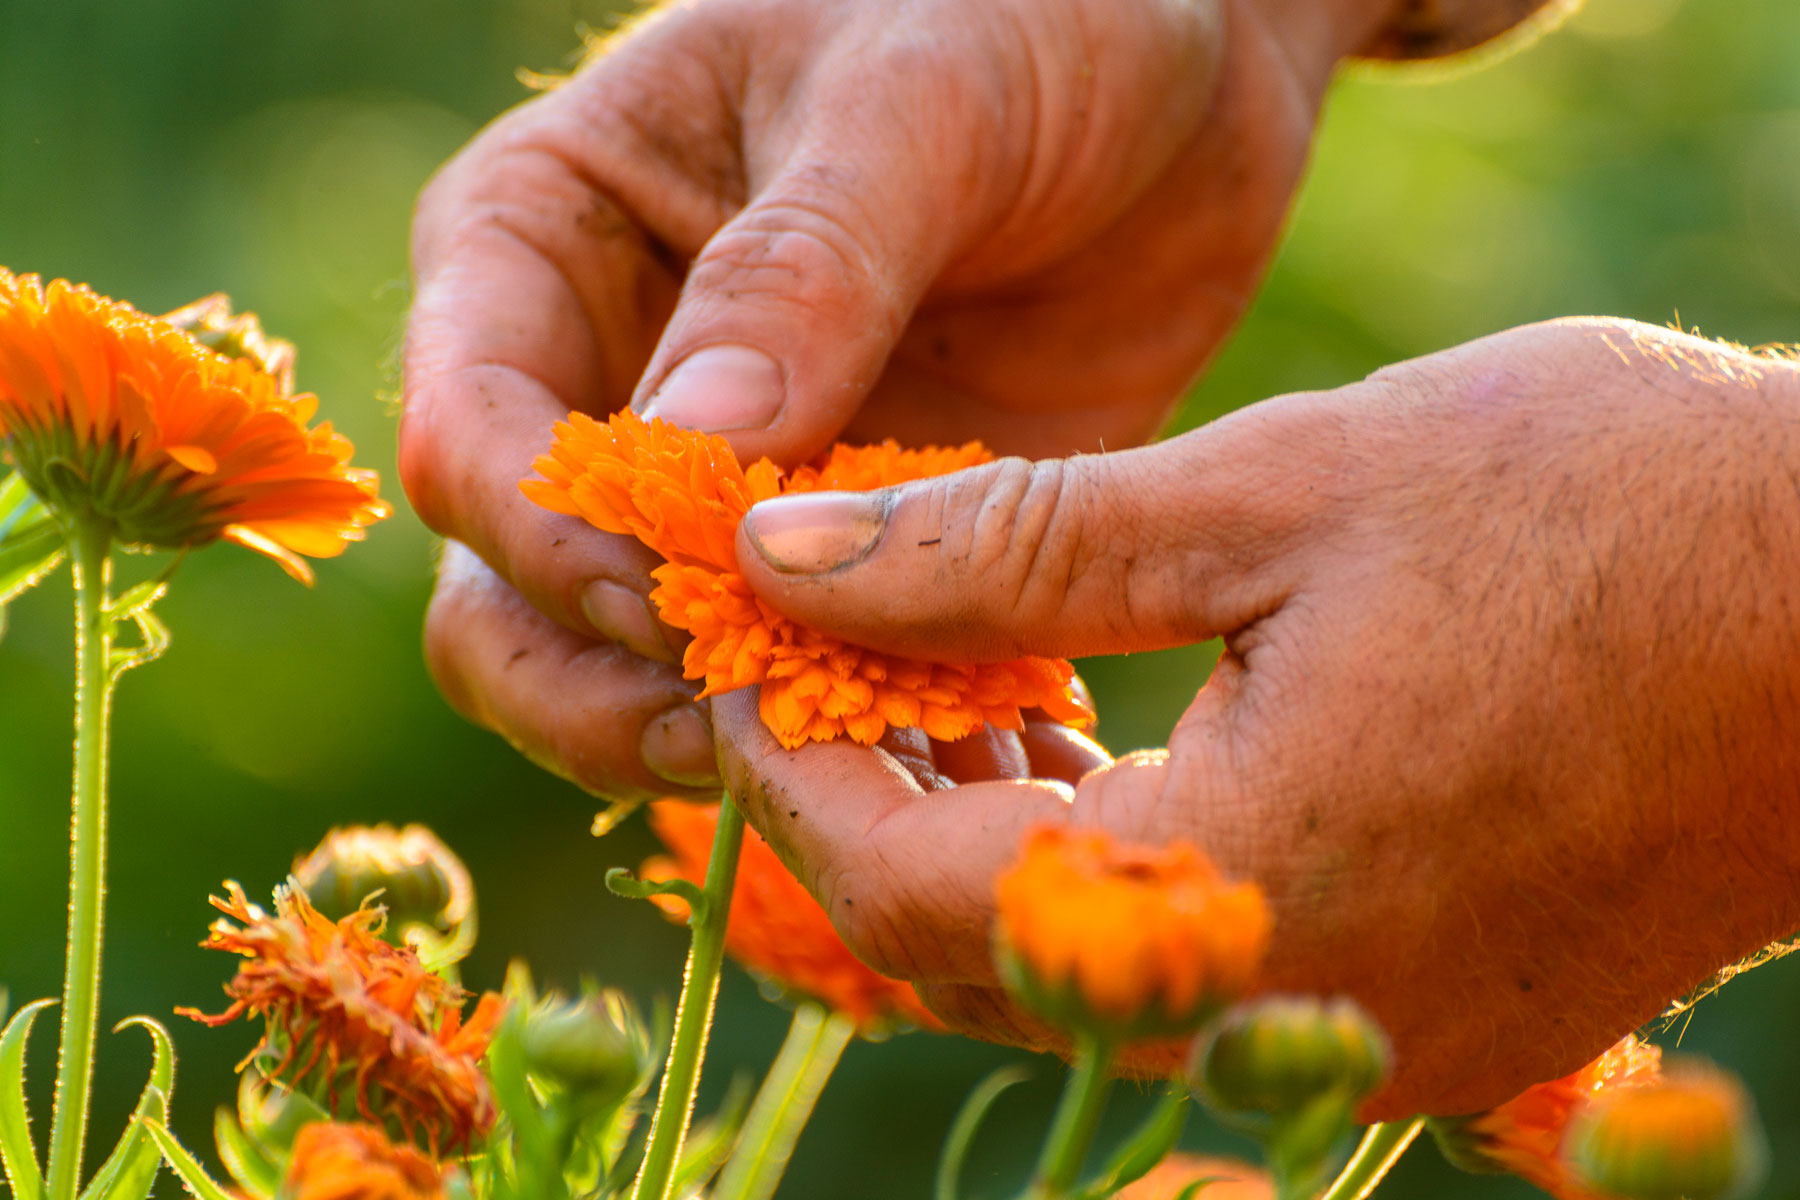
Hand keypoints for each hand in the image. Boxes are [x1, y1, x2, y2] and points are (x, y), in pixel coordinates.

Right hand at [400, 0, 1394, 797]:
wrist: (1185, 74)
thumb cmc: (1029, 12)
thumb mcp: (912, 99)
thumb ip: (798, 270)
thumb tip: (679, 464)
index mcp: (545, 236)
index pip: (472, 432)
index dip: (550, 538)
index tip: (680, 591)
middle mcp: (601, 375)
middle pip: (503, 592)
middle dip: (596, 680)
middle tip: (740, 732)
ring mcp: (717, 480)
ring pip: (618, 668)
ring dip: (702, 732)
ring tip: (839, 760)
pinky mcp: (839, 546)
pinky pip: (797, 670)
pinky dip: (841, 727)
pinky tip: (931, 752)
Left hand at [712, 319, 1799, 1115]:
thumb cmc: (1596, 514)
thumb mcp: (1267, 493)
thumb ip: (1002, 545)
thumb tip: (788, 556)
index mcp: (1235, 891)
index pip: (905, 893)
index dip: (787, 776)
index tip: (741, 651)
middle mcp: (1285, 1016)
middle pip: (968, 956)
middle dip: (863, 803)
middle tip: (815, 656)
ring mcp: (1361, 1040)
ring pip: (1066, 971)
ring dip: (969, 829)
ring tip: (934, 676)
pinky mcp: (1417, 1014)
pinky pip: (1176, 968)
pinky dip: (1087, 862)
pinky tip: (1071, 734)